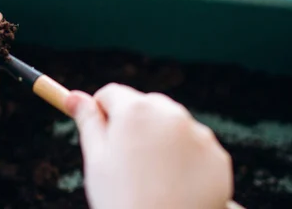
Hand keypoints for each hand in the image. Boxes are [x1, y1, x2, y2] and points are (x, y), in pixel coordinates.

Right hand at [66, 84, 232, 208]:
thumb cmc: (121, 201)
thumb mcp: (97, 160)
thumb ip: (88, 122)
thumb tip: (74, 97)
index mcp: (134, 110)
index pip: (112, 94)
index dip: (102, 112)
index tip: (101, 133)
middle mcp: (170, 113)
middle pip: (145, 104)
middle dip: (134, 123)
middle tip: (125, 158)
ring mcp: (198, 134)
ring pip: (172, 124)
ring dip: (160, 138)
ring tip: (151, 175)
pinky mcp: (217, 156)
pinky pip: (196, 146)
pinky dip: (185, 157)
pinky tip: (174, 183)